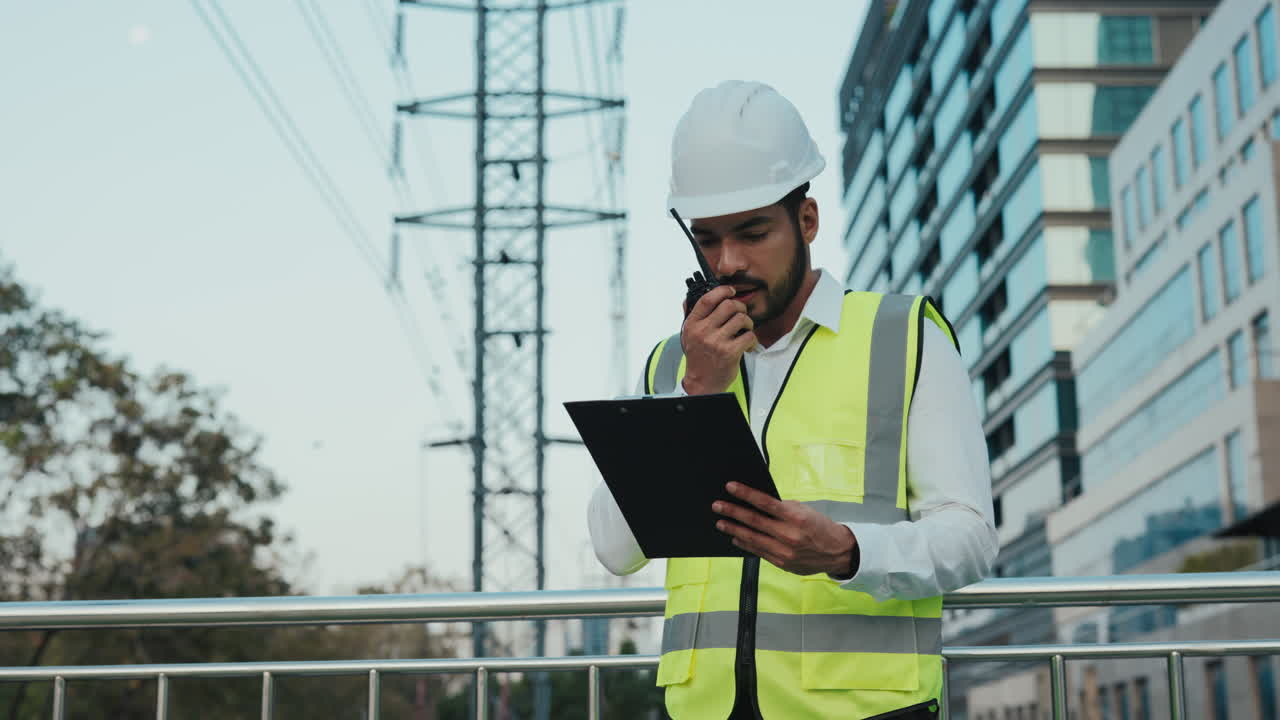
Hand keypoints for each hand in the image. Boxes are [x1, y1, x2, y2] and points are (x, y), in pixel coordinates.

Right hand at [680, 285, 755, 394]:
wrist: (701, 383)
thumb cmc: (698, 358)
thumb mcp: (688, 336)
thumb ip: (690, 317)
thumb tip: (687, 298)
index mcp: (692, 325)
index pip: (707, 299)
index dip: (722, 291)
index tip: (731, 291)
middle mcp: (703, 332)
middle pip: (729, 305)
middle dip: (740, 307)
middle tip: (741, 314)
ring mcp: (716, 342)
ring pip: (741, 319)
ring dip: (748, 323)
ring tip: (745, 330)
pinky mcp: (730, 353)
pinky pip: (749, 336)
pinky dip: (752, 339)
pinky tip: (747, 344)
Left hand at [713, 482, 856, 576]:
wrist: (837, 552)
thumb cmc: (819, 527)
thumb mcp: (805, 510)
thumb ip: (782, 508)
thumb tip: (757, 502)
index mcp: (796, 517)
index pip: (765, 502)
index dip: (746, 494)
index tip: (731, 487)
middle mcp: (789, 535)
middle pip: (754, 521)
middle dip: (733, 512)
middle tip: (718, 506)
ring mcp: (785, 552)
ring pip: (752, 538)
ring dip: (734, 530)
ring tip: (721, 523)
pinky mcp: (782, 564)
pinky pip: (758, 552)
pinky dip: (745, 544)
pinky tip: (736, 537)